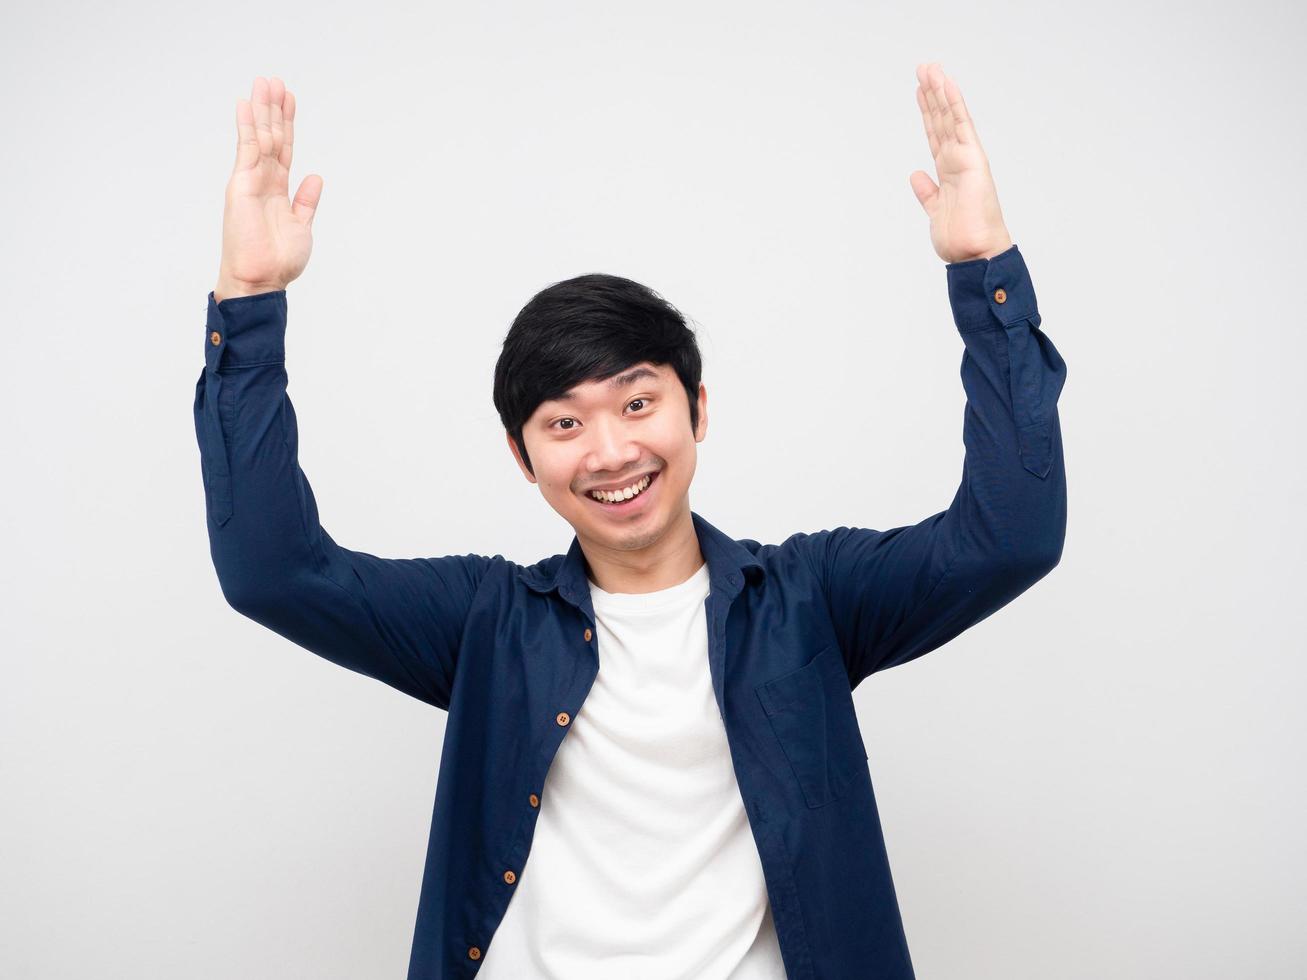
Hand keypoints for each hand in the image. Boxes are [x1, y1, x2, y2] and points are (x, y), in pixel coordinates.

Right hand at [214, 76, 322, 300]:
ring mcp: (251, 181)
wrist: (262, 280)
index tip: (289, 101)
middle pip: (271, 137)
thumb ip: (306, 201)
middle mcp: (263, 181)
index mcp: (278, 190)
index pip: (284, 150)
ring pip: (259, 137)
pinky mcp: (241, 184)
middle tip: (276, 81)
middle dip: (275, 110)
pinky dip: (247, 126)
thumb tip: (315, 177)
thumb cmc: (279, 260)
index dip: (287, 125)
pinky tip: (247, 105)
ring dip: (263, 110)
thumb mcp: (301, 226)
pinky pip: (245, 149)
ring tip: (265, 83)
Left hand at [909, 63, 1011, 263]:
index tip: (920, 92)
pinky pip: (962, 125)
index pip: (935, 135)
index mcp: (949, 172)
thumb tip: (916, 175)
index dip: (928, 113)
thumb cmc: (960, 238)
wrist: (974, 254)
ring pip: (950, 117)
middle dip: (932, 95)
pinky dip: (955, 103)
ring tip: (930, 68)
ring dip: (940, 91)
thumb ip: (927, 192)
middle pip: (941, 121)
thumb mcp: (934, 211)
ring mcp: (967, 158)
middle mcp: (958, 161)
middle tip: (923, 69)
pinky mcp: (974, 159)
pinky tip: (947, 84)